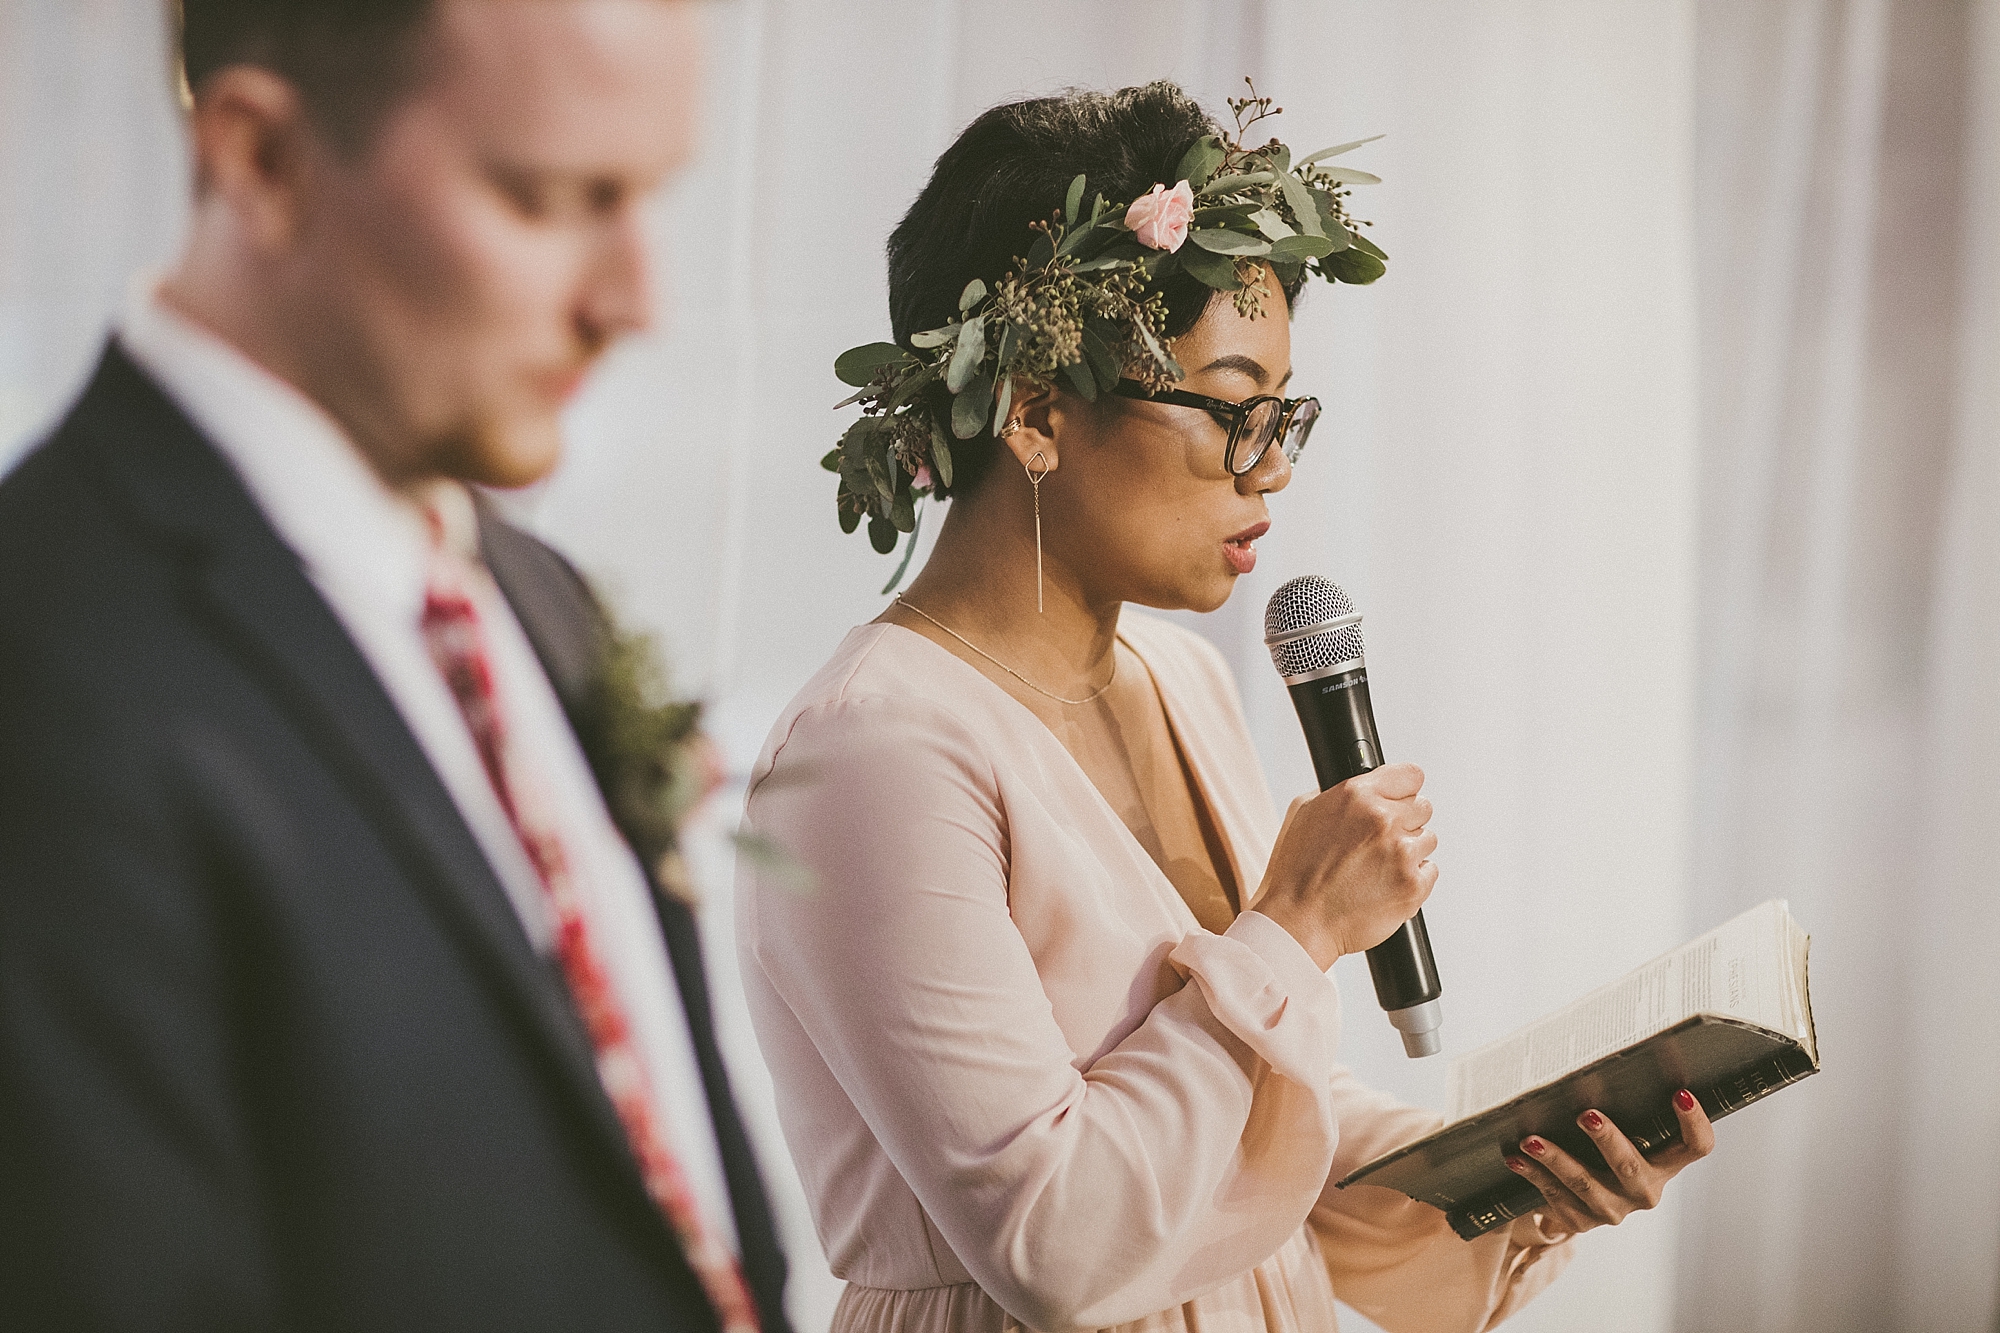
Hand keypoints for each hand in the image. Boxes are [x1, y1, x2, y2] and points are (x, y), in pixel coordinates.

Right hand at [1253, 763, 1436, 970]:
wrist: (1299, 922)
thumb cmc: (1297, 874)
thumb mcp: (1303, 814)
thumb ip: (1340, 795)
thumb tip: (1364, 790)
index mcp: (1356, 795)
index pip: (1410, 775)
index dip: (1403, 790)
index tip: (1400, 800)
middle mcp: (1382, 819)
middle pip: (1422, 807)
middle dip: (1405, 822)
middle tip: (1380, 842)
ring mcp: (1401, 853)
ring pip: (1428, 840)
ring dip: (1409, 852)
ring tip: (1378, 868)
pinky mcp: (1413, 885)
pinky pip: (1430, 871)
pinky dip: (1413, 879)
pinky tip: (1385, 885)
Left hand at [1504, 1090, 1715, 1237]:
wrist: (1580, 1195)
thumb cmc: (1604, 1146)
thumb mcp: (1623, 1128)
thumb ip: (1621, 1105)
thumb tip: (1590, 1057)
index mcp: (1666, 1164)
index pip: (1696, 1146)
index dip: (1694, 1123)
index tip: (1680, 1092)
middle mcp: (1645, 1190)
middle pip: (1631, 1167)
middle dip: (1607, 1140)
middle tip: (1586, 1114)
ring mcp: (1614, 1209)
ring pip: (1585, 1184)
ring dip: (1555, 1159)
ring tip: (1530, 1140)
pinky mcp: (1583, 1221)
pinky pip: (1556, 1197)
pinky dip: (1534, 1175)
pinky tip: (1516, 1159)